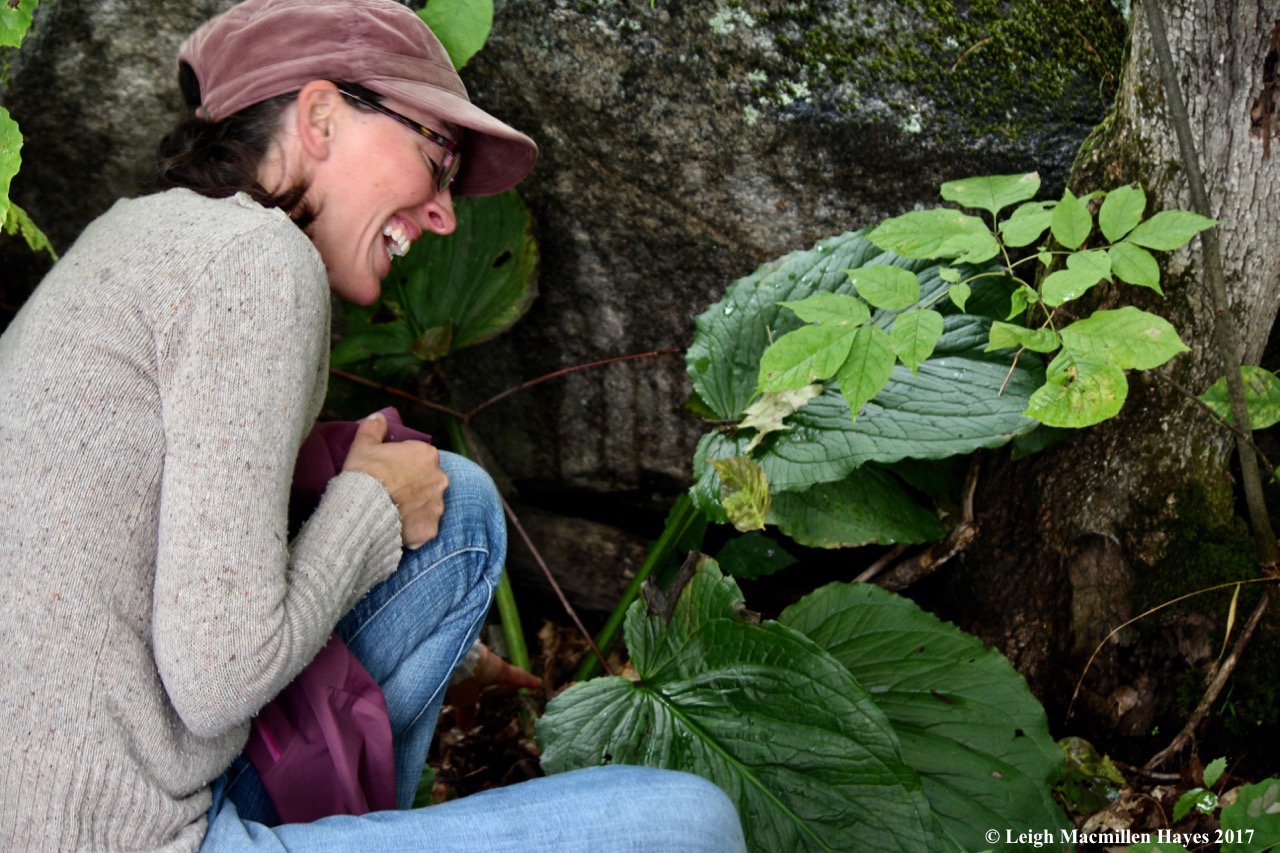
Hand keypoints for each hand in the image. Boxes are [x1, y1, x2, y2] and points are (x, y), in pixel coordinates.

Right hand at [342, 412, 447, 547]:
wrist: (362, 510)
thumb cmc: (364, 474)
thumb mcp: (363, 445)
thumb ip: (373, 428)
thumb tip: (379, 417)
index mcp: (427, 454)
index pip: (420, 457)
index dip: (403, 464)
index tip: (389, 472)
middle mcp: (440, 478)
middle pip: (428, 480)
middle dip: (414, 485)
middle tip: (392, 492)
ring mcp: (437, 505)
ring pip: (428, 504)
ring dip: (416, 507)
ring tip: (394, 511)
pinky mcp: (431, 528)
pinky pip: (424, 527)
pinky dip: (414, 527)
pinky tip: (398, 527)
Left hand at [447, 644, 542, 729]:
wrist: (444, 649)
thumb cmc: (464, 675)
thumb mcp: (465, 698)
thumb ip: (467, 711)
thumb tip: (467, 727)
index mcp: (497, 668)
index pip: (516, 676)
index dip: (527, 681)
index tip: (537, 684)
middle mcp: (486, 657)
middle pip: (494, 668)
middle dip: (493, 676)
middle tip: (496, 682)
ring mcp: (473, 650)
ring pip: (476, 664)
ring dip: (471, 673)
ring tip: (464, 684)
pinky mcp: (456, 647)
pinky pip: (460, 660)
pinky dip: (457, 669)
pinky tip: (449, 676)